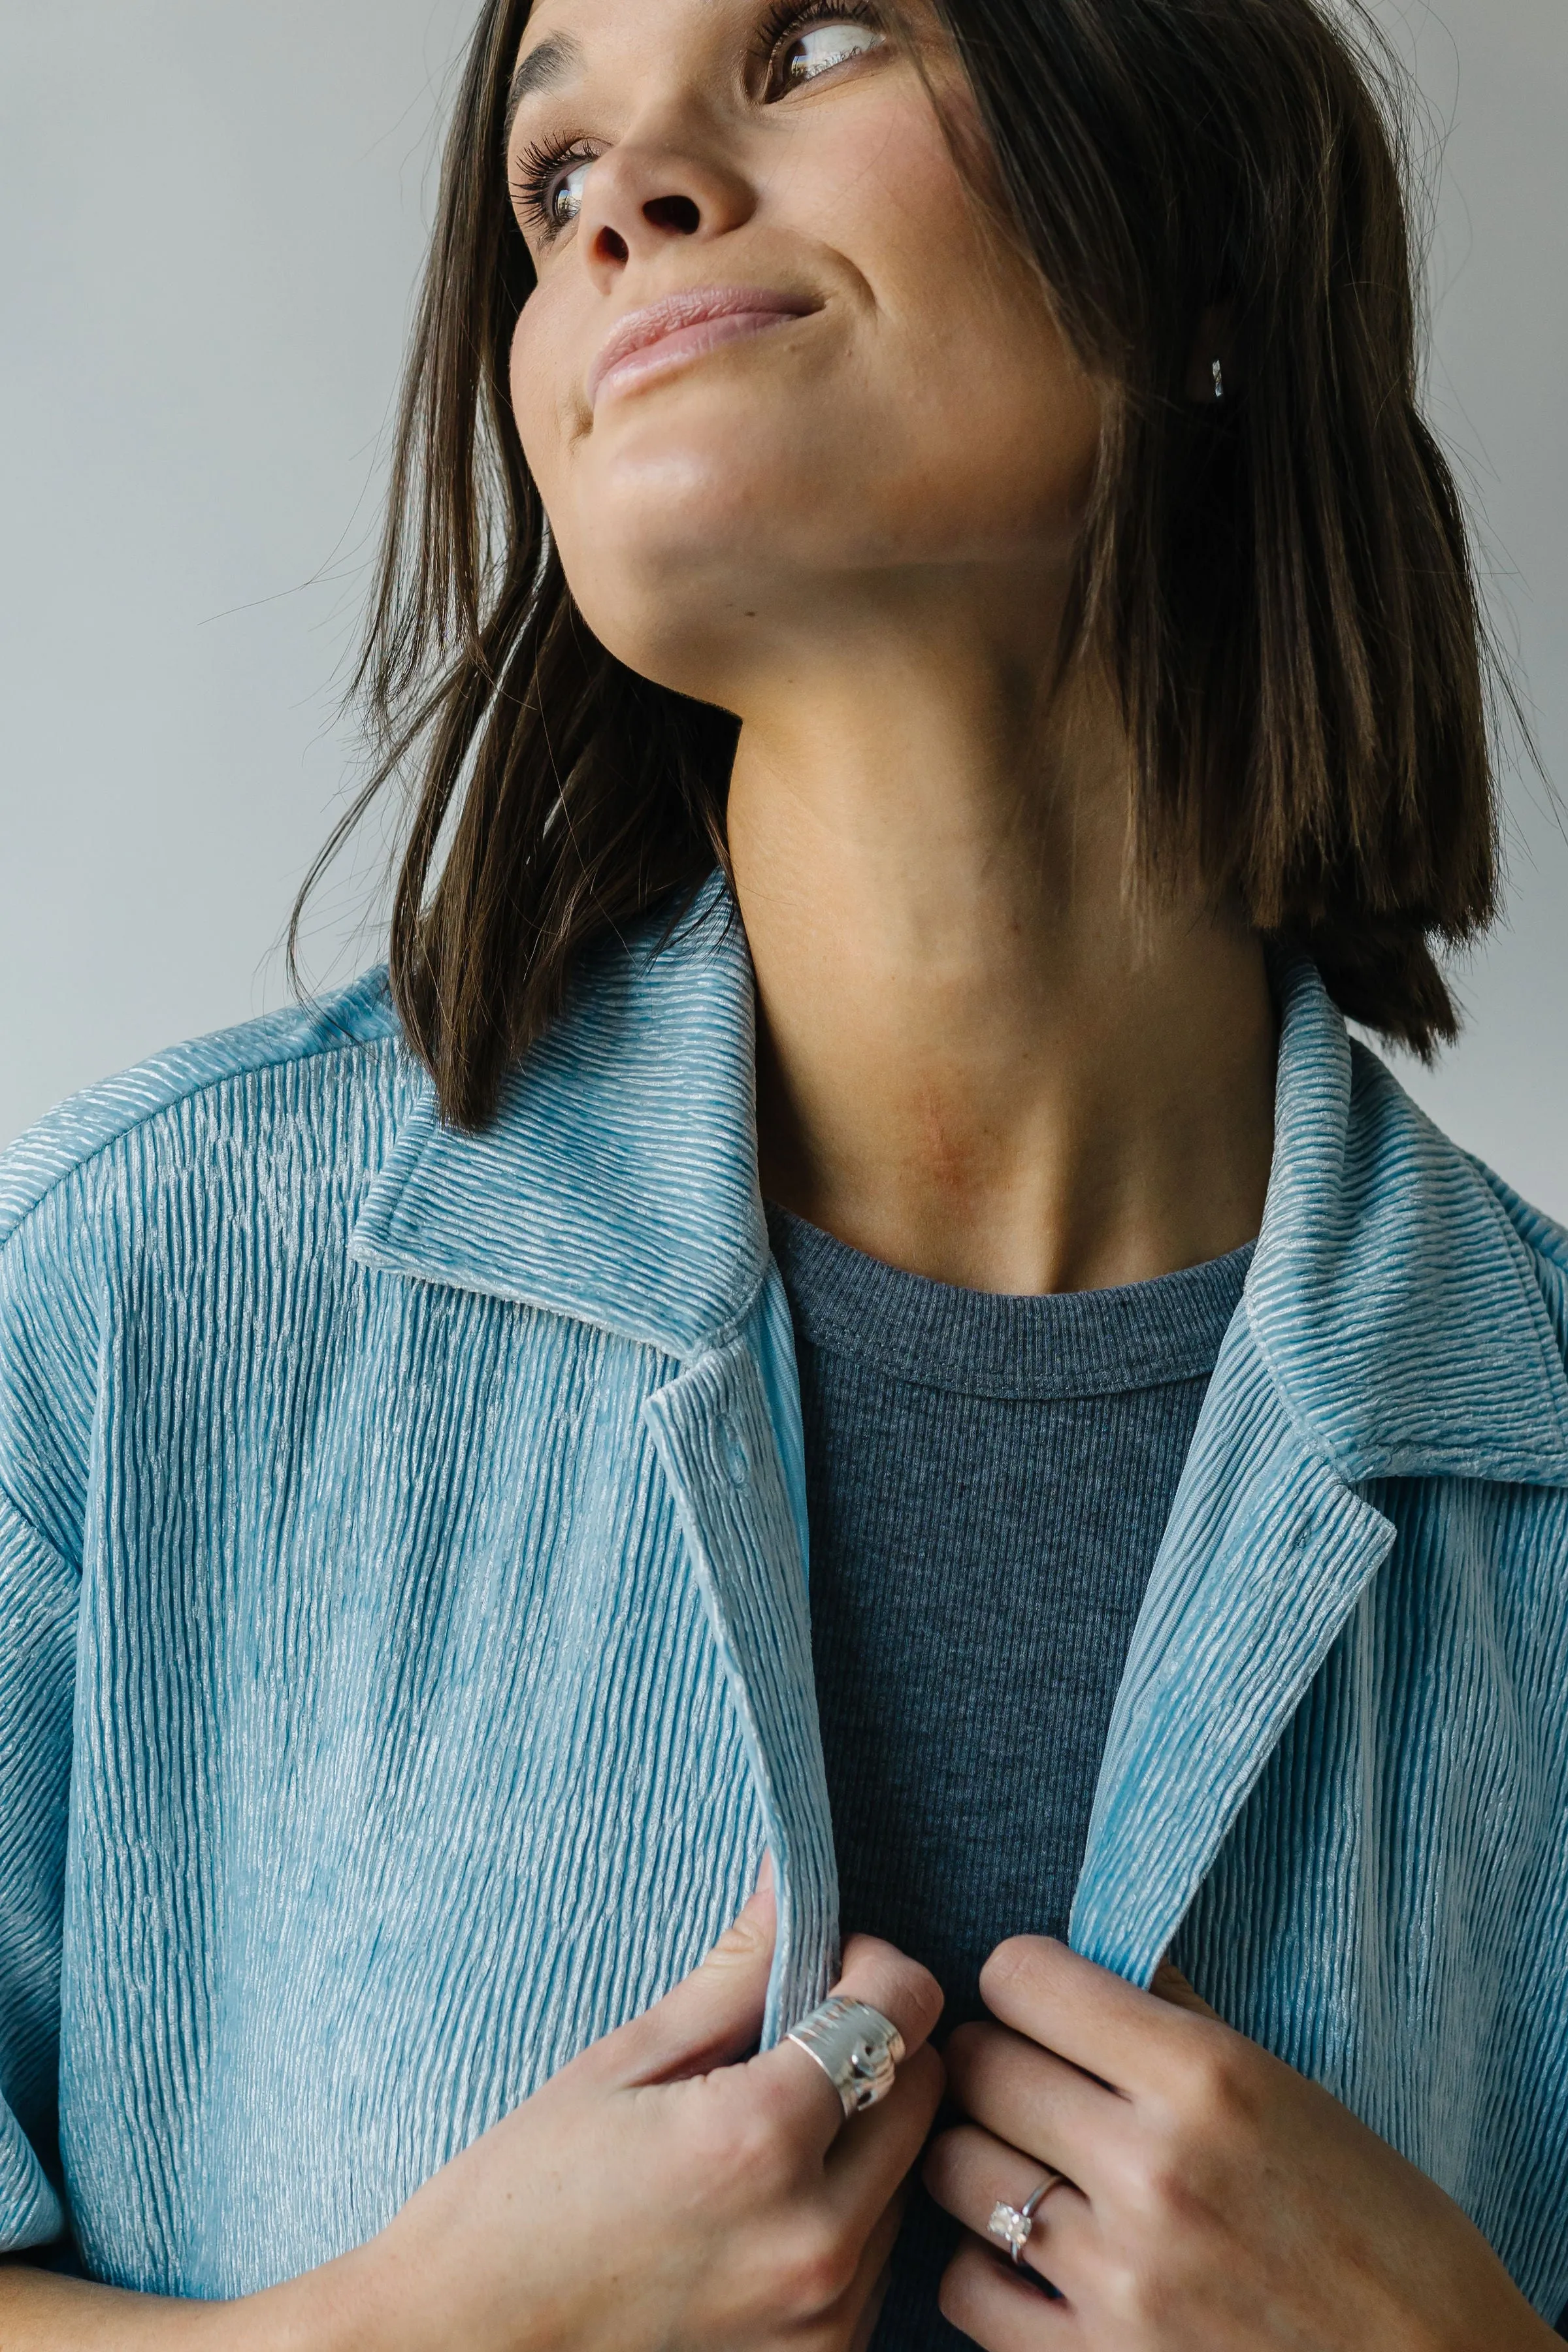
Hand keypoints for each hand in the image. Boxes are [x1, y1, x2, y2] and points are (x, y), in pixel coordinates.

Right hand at [300, 1859, 942, 2351]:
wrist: (459, 2351)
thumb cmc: (518, 2199)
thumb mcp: (621, 2065)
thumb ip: (732, 1975)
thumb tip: (789, 1885)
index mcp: (760, 2142)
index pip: (902, 2009)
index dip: (872, 1964)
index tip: (825, 1962)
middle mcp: (815, 2238)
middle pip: (924, 2089)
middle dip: (877, 2042)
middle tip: (795, 2035)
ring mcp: (824, 2316)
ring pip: (907, 2174)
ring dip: (862, 2131)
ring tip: (762, 2127)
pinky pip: (877, 2252)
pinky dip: (845, 2208)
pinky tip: (759, 2199)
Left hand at [923, 1936, 1554, 2351]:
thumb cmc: (1381, 2228)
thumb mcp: (1290, 2090)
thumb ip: (1178, 2021)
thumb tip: (1091, 1957)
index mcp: (1204, 2079)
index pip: (1021, 1977)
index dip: (1026, 1981)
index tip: (1046, 2002)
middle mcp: (1149, 2169)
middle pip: (979, 2065)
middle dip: (998, 2062)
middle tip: (1034, 2083)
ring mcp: (1115, 2275)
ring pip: (954, 2168)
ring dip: (980, 2157)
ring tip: (1027, 2164)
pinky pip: (965, 2288)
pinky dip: (986, 2267)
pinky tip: (1032, 2257)